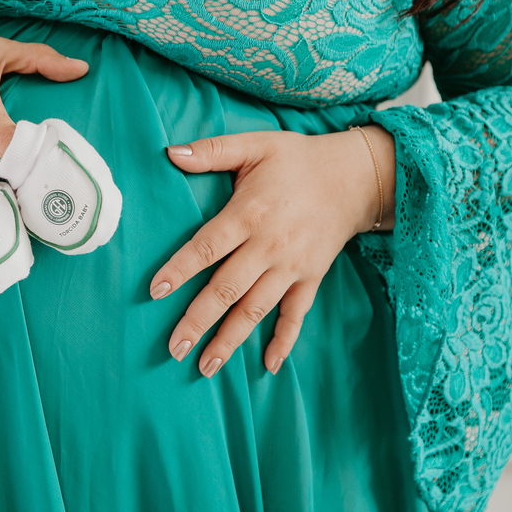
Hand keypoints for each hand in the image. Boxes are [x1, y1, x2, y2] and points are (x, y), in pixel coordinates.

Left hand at [149, 126, 395, 376]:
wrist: (356, 177)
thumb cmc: (298, 160)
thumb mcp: (255, 145)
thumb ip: (211, 151)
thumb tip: (169, 152)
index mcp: (249, 214)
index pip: (207, 247)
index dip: (180, 270)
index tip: (154, 292)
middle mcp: (270, 246)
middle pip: (227, 290)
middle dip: (198, 321)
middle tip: (173, 348)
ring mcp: (292, 267)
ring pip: (255, 310)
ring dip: (230, 340)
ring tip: (204, 366)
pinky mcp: (311, 278)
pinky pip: (296, 315)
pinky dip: (284, 341)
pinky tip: (269, 365)